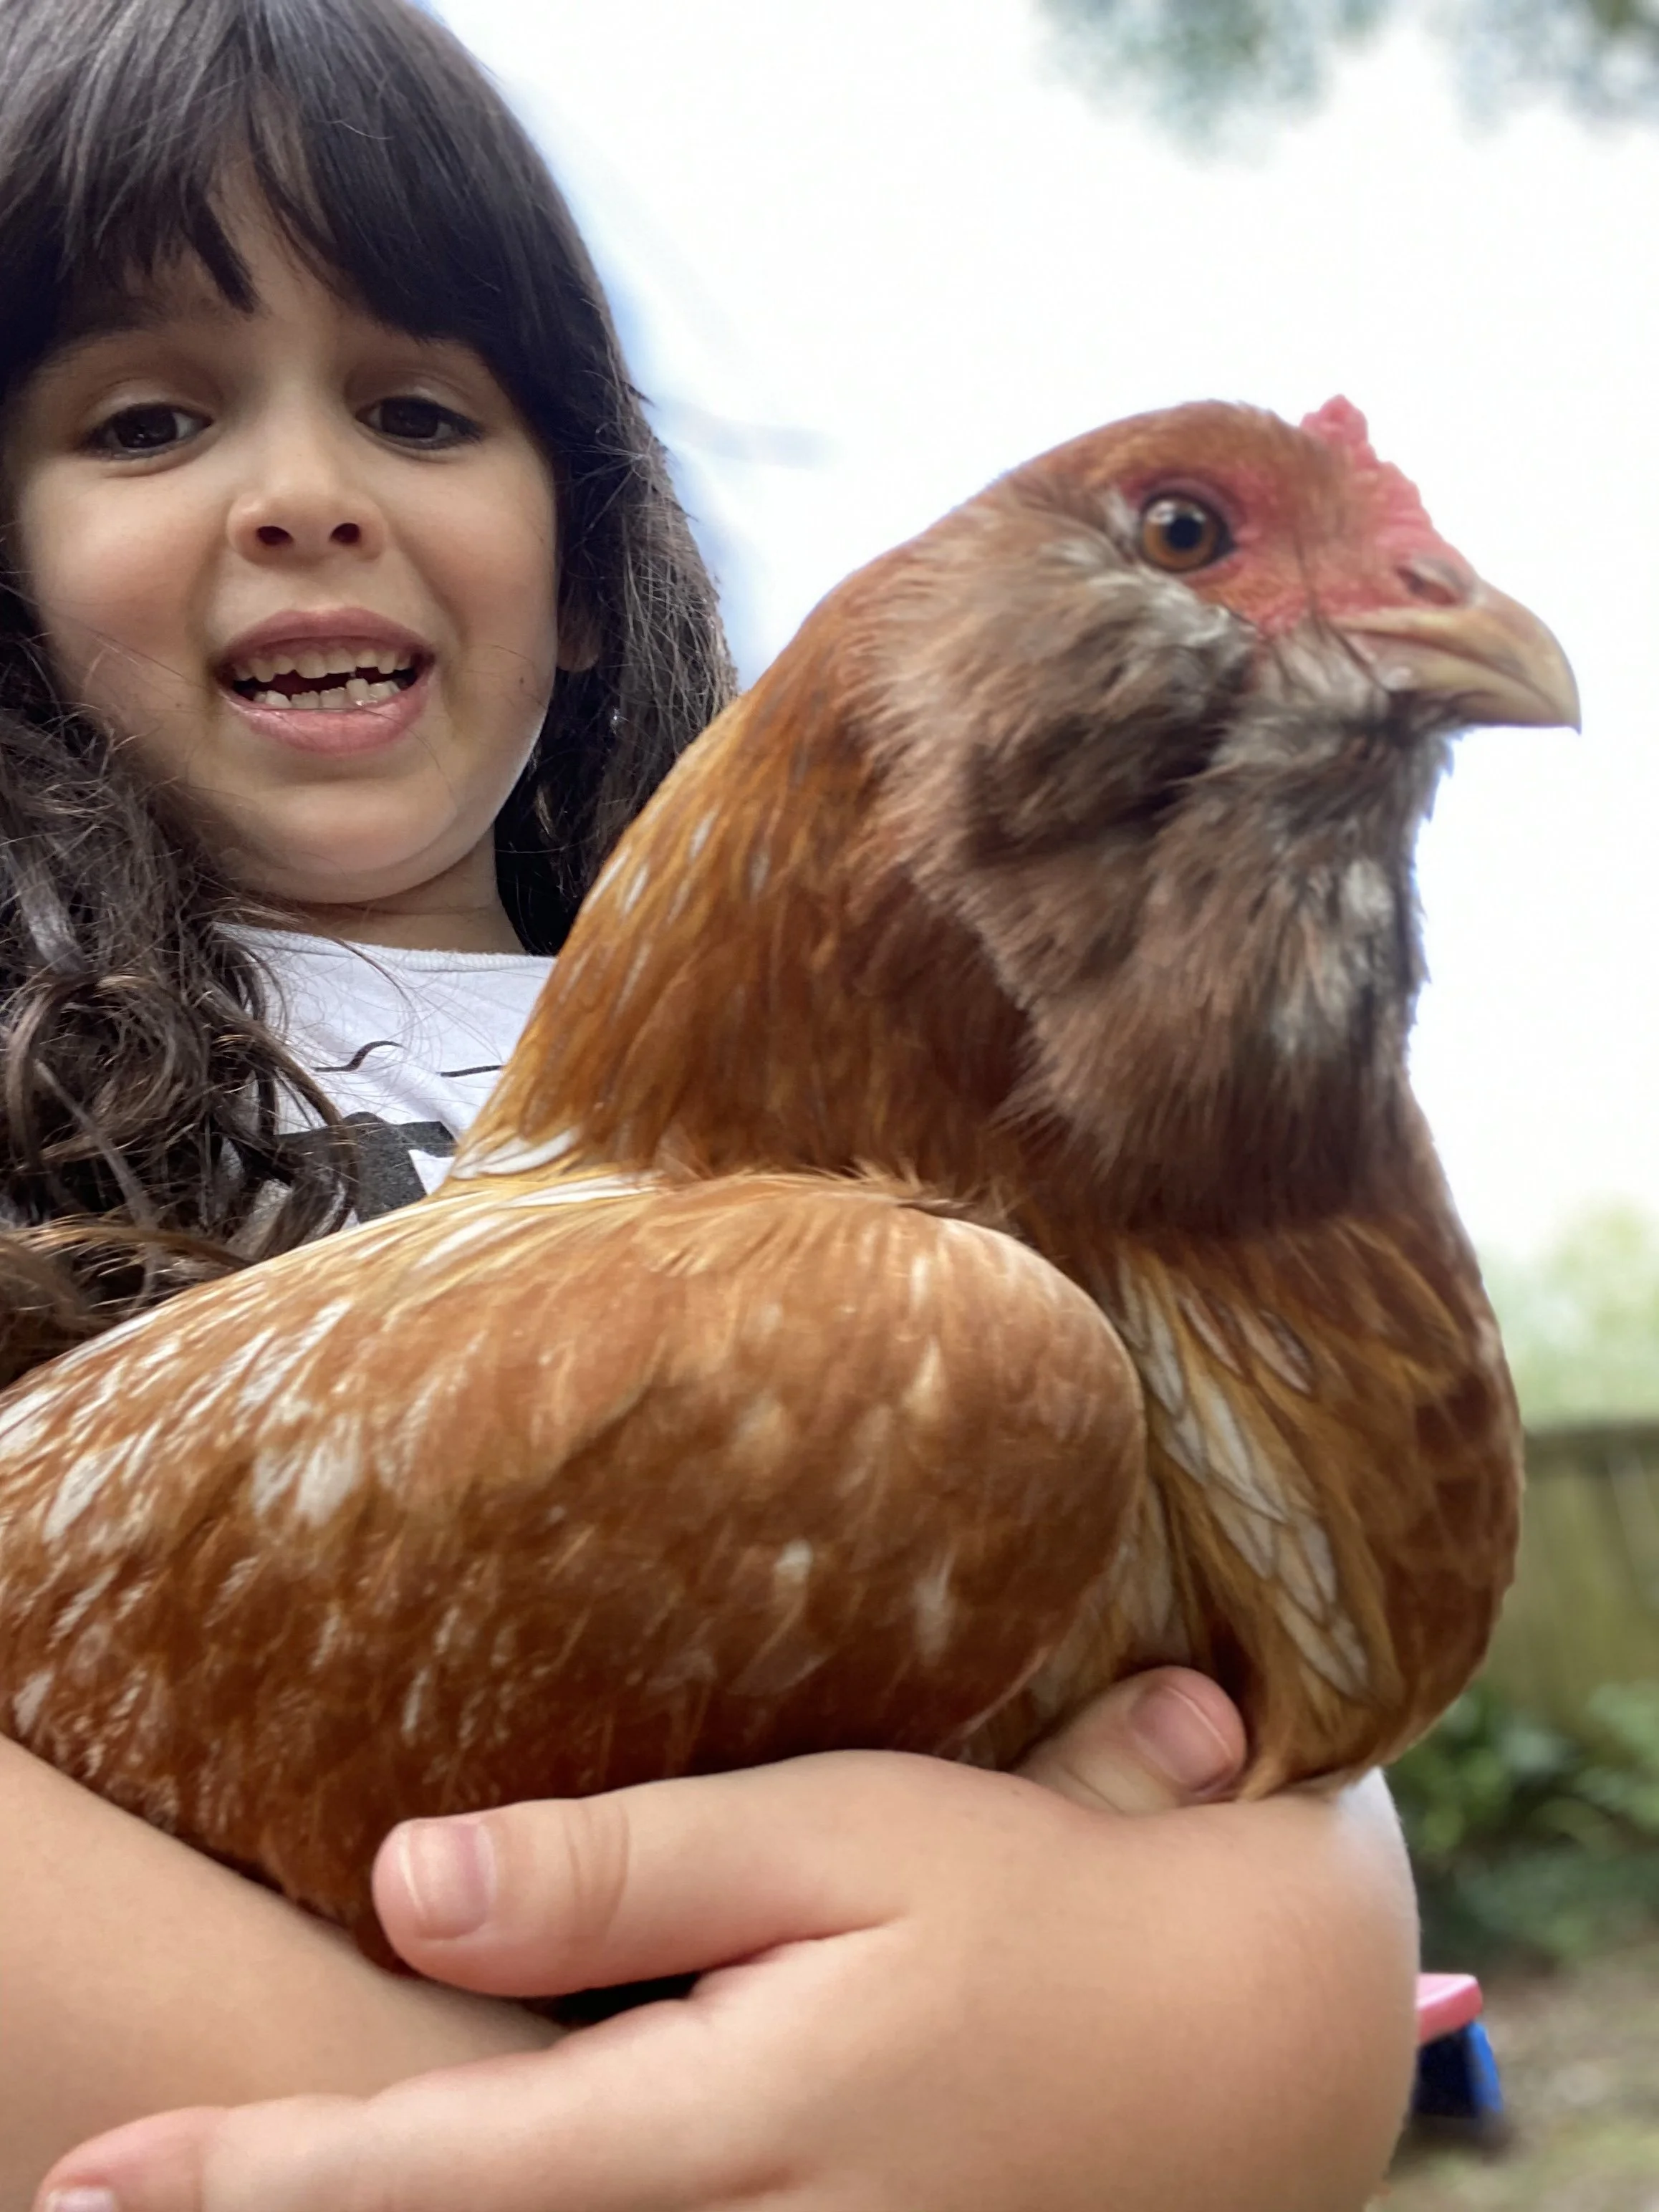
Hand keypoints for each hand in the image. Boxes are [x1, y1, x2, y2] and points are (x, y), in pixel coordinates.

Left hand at [36, 1672, 1410, 2211]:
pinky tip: (451, 2189)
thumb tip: (404, 1882)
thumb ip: (624, 1872)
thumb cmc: (1030, 1908)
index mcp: (718, 2132)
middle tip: (102, 2207)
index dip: (245, 2185)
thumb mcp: (841, 1839)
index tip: (93, 2183)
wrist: (1243, 2042)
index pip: (426, 2179)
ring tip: (245, 2193)